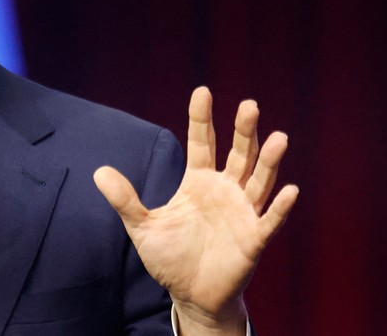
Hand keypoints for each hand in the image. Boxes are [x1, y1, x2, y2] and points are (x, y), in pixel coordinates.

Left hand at [94, 87, 297, 332]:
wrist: (191, 295)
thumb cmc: (170, 257)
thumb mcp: (143, 227)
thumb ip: (125, 200)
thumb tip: (98, 172)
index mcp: (198, 181)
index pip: (202, 142)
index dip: (201, 118)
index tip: (202, 91)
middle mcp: (225, 190)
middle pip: (238, 154)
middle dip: (243, 131)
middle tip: (249, 105)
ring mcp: (242, 213)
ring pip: (259, 181)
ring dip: (268, 161)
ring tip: (278, 137)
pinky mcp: (253, 240)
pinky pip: (269, 221)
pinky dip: (279, 207)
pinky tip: (289, 190)